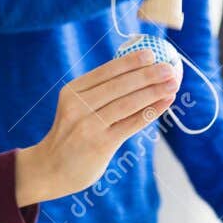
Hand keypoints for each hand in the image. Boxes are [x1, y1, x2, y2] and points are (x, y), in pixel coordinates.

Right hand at [15, 49, 180, 204]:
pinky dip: (151, 112)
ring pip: (128, 103)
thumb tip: (137, 73)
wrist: (50, 168)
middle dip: (148, 74)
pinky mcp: (101, 144)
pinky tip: (165, 103)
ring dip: (154, 92)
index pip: (106, 71)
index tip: (151, 54)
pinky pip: (131, 124)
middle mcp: (79, 105)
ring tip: (172, 84)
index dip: (130, 61)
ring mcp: (89, 125)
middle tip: (169, 68)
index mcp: (73, 91)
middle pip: (120, 85)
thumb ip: (98, 93)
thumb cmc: (70, 135)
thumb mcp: (74, 108)